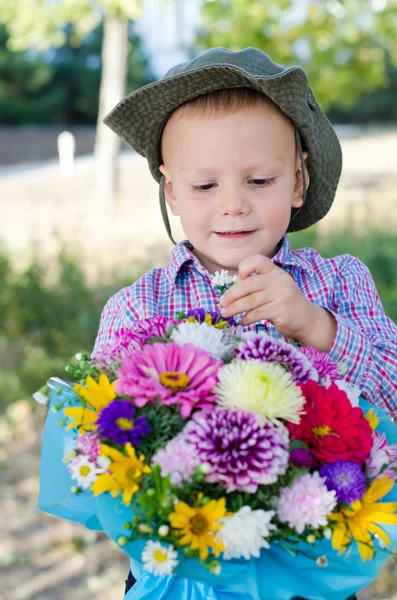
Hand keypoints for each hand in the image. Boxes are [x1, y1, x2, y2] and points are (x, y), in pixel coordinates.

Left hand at [220, 254, 335, 349]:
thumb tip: (229, 293)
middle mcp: (278, 280)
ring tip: (225, 313)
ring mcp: (280, 295)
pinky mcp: (280, 310)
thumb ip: (255, 285)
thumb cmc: (282, 301)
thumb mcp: (272, 286)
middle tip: (221, 303)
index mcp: (274, 270)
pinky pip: (257, 314)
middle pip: (248, 285)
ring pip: (250, 301)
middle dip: (231, 295)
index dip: (244, 267)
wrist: (305, 317)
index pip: (257, 260)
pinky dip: (246, 318)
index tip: (238, 279)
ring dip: (234, 309)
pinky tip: (241, 321)